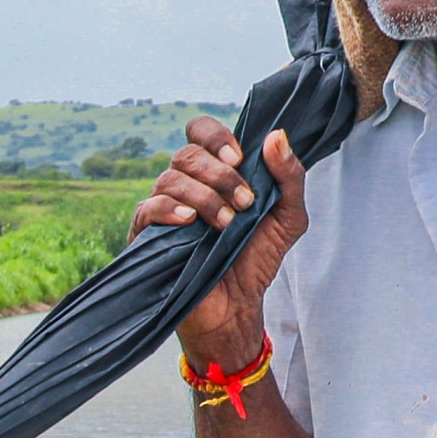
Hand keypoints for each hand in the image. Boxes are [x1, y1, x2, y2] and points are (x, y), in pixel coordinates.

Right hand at [143, 119, 306, 371]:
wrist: (238, 305)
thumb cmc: (258, 260)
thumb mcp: (289, 217)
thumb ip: (289, 176)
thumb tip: (276, 136)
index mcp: (215, 172)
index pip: (200, 131)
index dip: (216, 136)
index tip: (239, 158)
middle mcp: (186, 184)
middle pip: (187, 154)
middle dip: (221, 175)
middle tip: (245, 203)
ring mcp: (164, 208)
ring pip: (171, 178)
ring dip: (205, 197)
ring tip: (226, 225)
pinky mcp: (147, 234)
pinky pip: (148, 208)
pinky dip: (170, 209)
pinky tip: (190, 222)